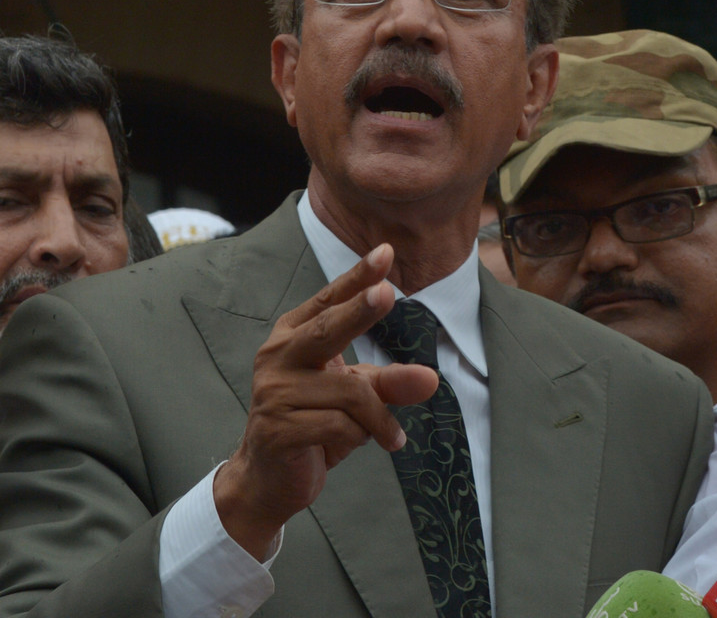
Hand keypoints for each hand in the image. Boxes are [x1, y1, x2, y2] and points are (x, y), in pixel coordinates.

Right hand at [213, 243, 438, 559]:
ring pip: (350, 392)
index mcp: (294, 336)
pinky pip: (340, 426)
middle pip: (328, 329)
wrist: (268, 480)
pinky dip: (364, 436)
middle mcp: (279, 356)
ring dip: (378, 417)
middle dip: (360, 310)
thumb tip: (430, 378)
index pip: (330, 300)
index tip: (386, 252)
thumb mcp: (357, 399)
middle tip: (387, 292)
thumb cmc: (314, 425)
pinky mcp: (278, 428)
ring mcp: (274, 392)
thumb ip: (390, 382)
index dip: (358, 277)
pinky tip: (368, 444)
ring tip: (387, 434)